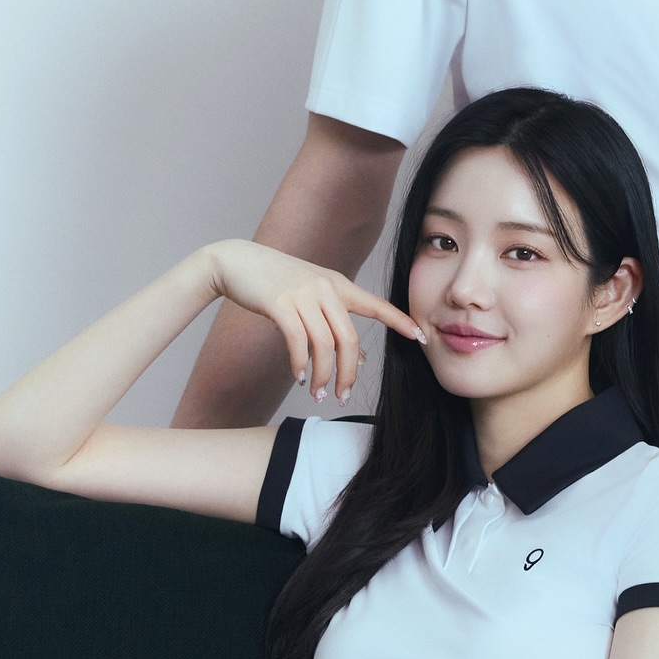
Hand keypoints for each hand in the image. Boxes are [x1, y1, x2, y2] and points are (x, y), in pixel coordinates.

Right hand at [205, 240, 423, 402]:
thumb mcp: (312, 298)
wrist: (237, 261)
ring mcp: (303, 295)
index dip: (400, 321)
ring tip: (318, 394)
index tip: (422, 338)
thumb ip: (336, 322)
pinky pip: (297, 341)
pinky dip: (300, 364)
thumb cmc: (277, 283)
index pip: (377, 305)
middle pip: (349, 339)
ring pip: (324, 345)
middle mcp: (326, 288)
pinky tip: (299, 377)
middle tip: (342, 397)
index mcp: (338, 285)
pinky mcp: (279, 303)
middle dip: (348, 374)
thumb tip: (360, 358)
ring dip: (323, 375)